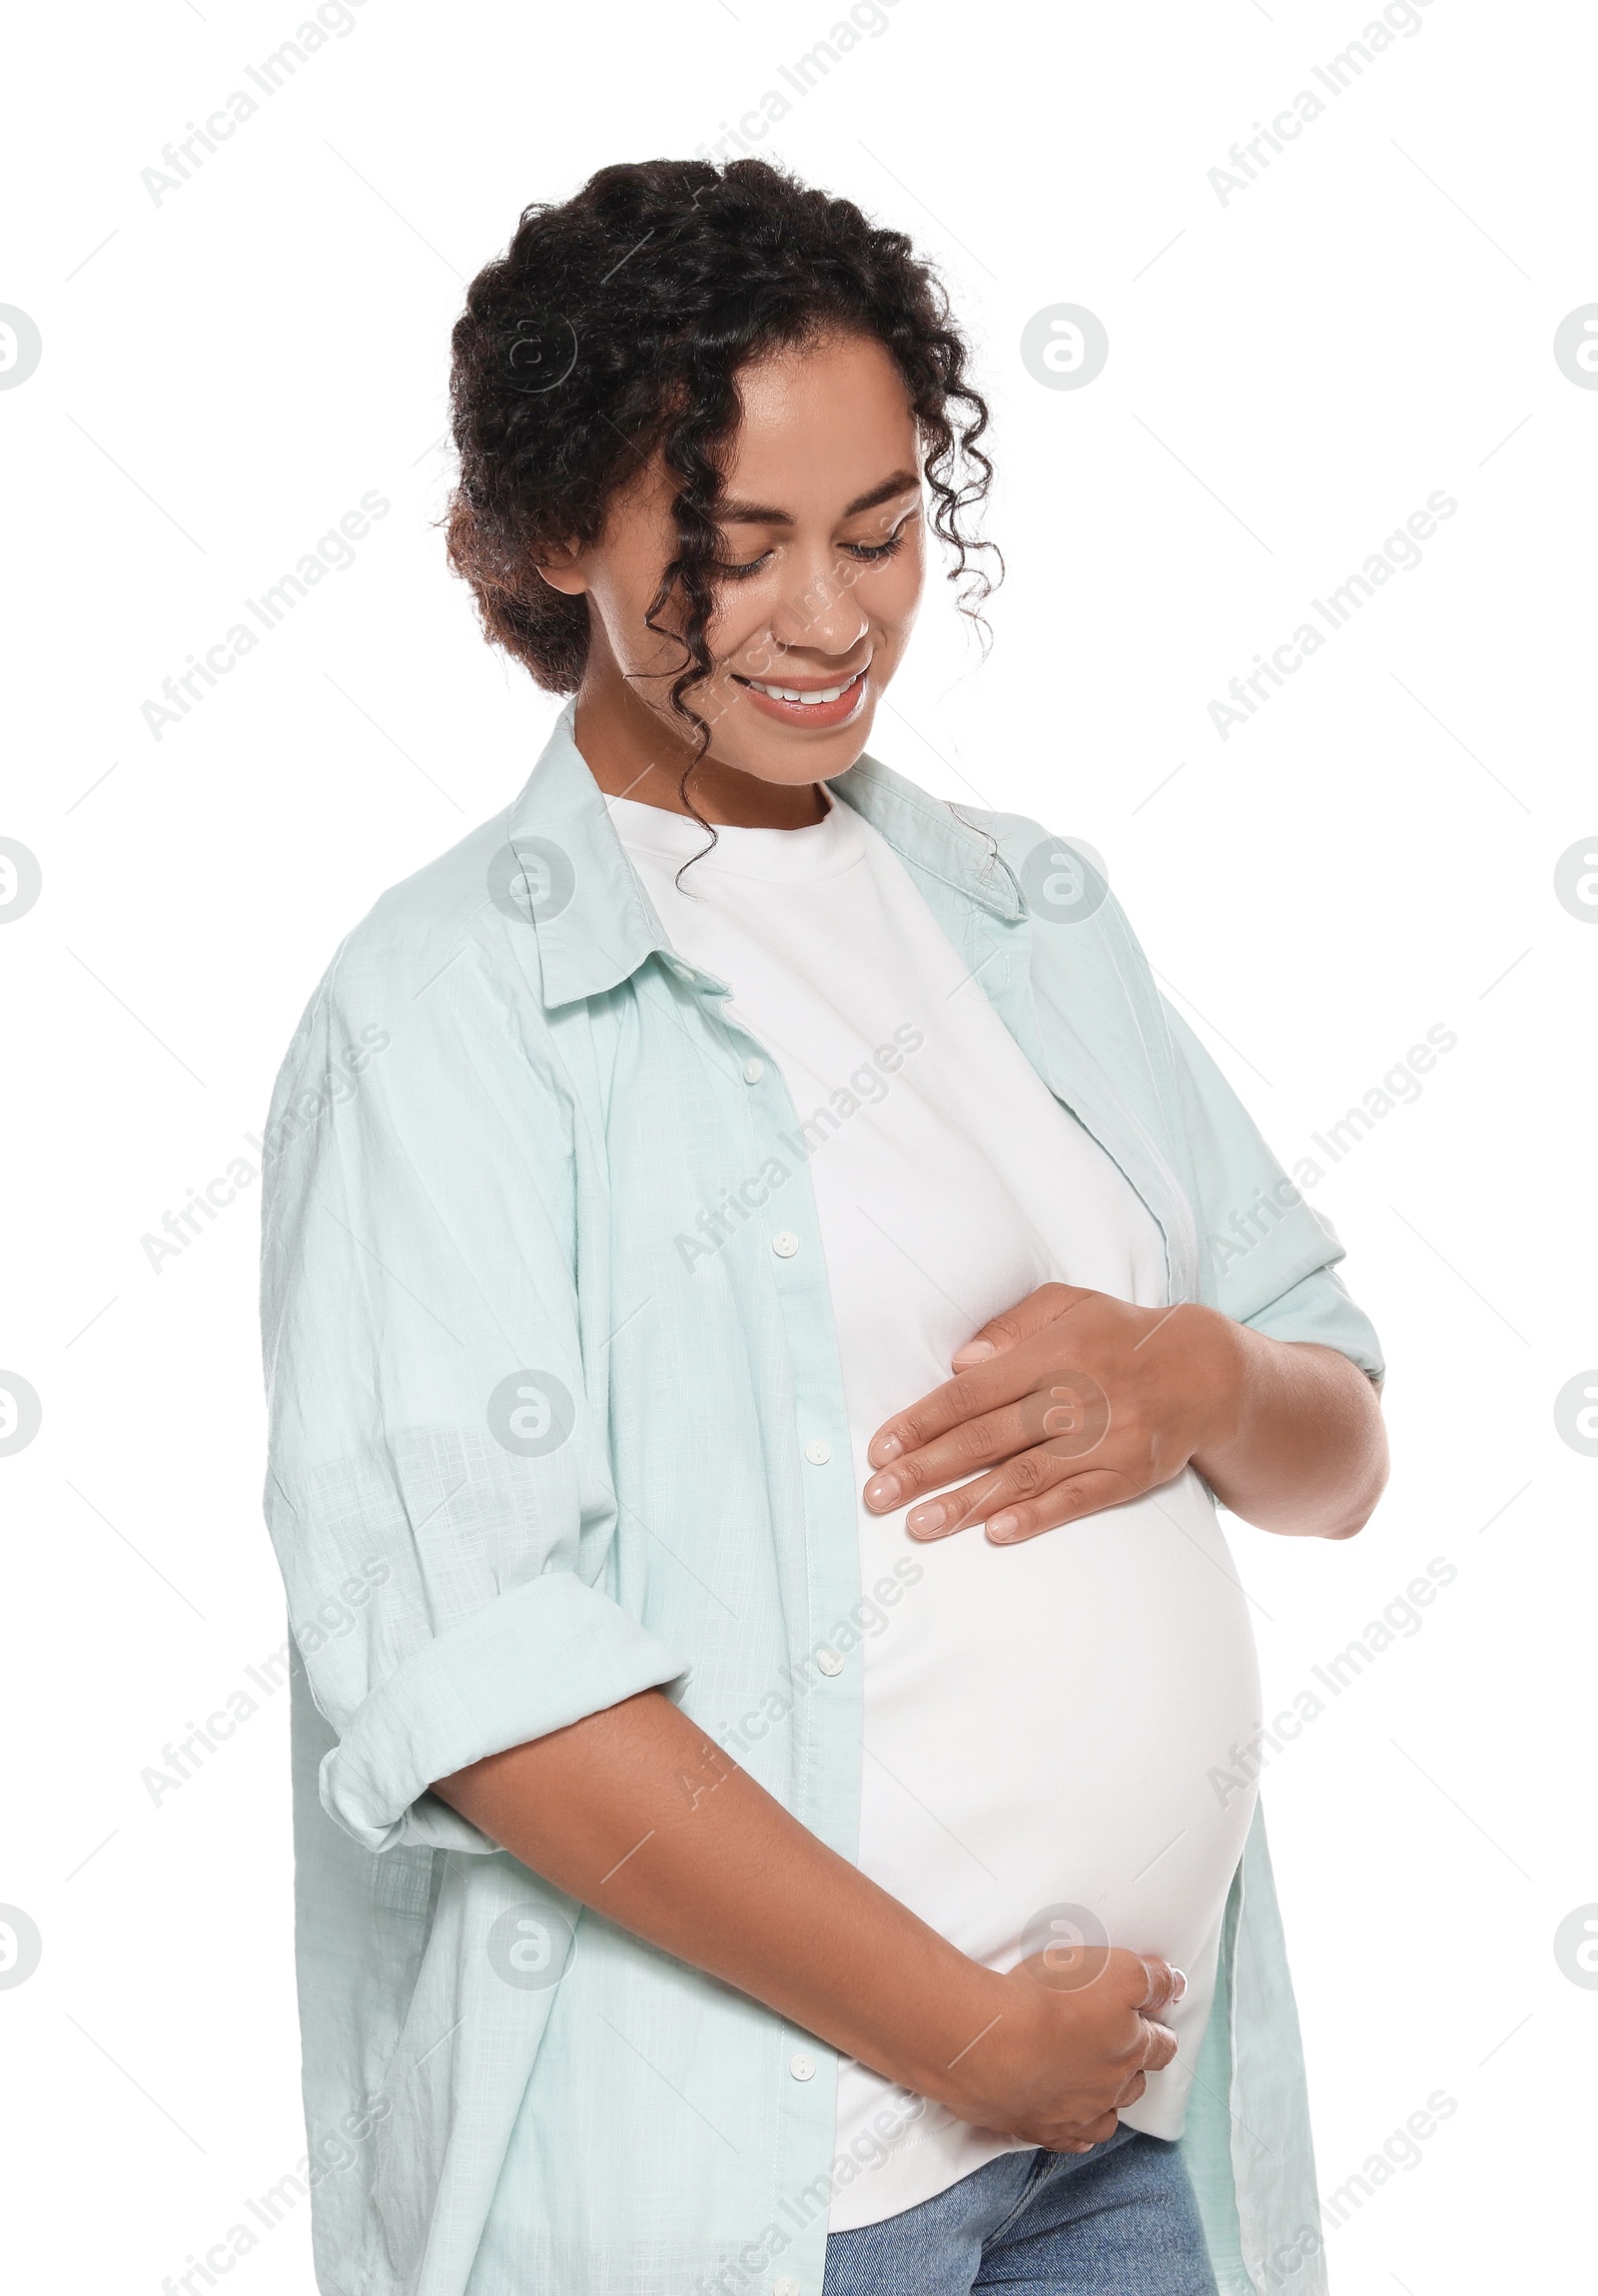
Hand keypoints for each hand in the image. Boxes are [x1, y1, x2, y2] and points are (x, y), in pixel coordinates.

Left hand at [862, 1283, 1243, 1544]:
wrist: (1206, 1371)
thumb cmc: (1119, 1334)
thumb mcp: (1068, 1305)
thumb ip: (1011, 1328)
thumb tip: (960, 1362)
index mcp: (1053, 1352)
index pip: (972, 1392)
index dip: (922, 1421)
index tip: (880, 1448)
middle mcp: (1076, 1397)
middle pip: (988, 1438)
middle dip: (926, 1469)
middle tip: (878, 1496)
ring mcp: (1105, 1440)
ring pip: (1025, 1476)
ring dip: (967, 1503)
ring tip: (920, 1524)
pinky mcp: (1129, 1475)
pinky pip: (1077, 1501)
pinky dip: (1037, 1517)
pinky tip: (996, 1534)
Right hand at [936, 1945, 1184, 2152]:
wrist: (991, 2044)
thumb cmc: (1051, 2000)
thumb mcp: (1114, 1970)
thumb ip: (1151, 1979)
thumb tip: (1176, 1984)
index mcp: (1130, 2049)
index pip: (1160, 2046)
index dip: (1160, 2033)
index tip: (1156, 2024)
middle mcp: (1109, 2088)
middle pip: (1135, 2083)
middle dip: (1133, 2066)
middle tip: (1119, 2048)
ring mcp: (1075, 2114)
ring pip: (1105, 2117)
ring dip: (1107, 2102)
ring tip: (1097, 2086)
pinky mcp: (1037, 2127)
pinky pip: (1068, 2140)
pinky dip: (1074, 2132)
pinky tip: (1071, 2123)